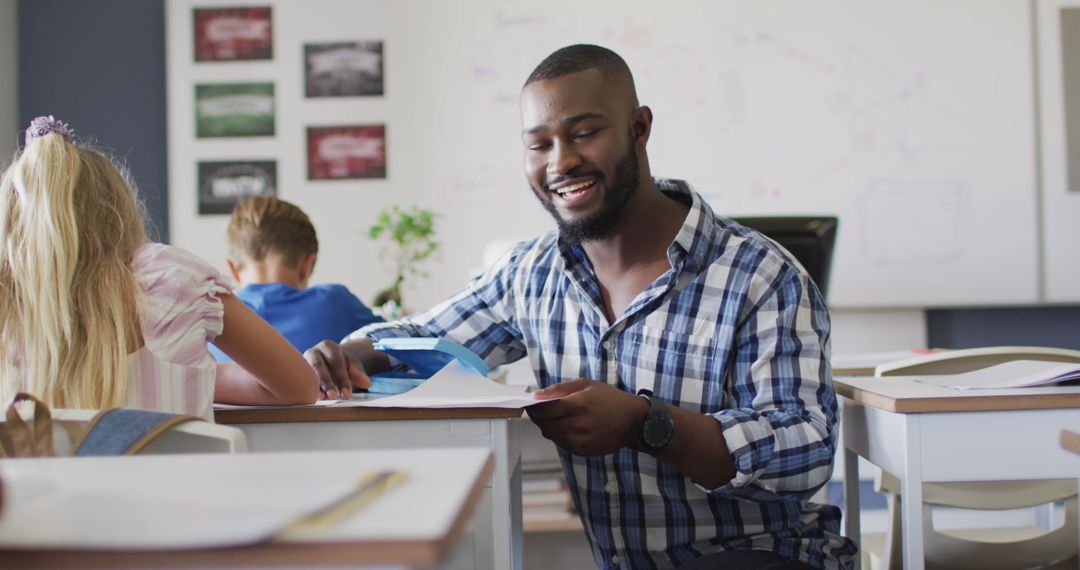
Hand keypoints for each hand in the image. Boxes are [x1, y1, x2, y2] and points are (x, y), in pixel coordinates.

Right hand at [303, 340, 372, 399]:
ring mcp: (303, 363)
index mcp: (328, 346)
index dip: (342, 378)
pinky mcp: (298, 373)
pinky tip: (313, 399)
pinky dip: (307, 390)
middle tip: (334, 396)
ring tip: (323, 399)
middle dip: (327, 382)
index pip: (336, 362)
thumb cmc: (341, 364)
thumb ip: (359, 373)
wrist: (327, 364)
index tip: (347, 393)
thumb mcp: (352, 366)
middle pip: (319, 366)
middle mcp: (313, 352)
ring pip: (308, 374)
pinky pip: (301, 381)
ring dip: (315, 387)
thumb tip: (367, 382)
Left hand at [526, 379, 648, 454]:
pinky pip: (560, 443)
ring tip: (554, 417)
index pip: (544, 410)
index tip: (530, 404)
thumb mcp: (587, 384)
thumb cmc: (610, 399)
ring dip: (547, 426)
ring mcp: (580, 440)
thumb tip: (536, 395)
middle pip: (545, 424)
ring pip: (551, 435)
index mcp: (578, 405)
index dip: (534, 408)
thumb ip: (560, 389)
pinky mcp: (582, 450)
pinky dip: (558, 435)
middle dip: (538, 417)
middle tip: (539, 410)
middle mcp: (577, 424)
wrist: (633, 422)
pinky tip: (566, 426)